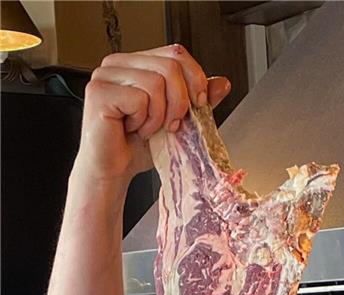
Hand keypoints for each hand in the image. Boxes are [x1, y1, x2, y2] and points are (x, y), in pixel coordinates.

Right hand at [73, 44, 231, 183]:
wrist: (116, 169)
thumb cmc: (140, 145)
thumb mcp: (179, 119)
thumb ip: (198, 99)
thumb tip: (222, 83)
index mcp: (137, 63)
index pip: (175, 52)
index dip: (194, 78)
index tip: (198, 104)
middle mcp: (118, 63)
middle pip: (170, 65)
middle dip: (180, 101)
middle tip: (171, 124)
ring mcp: (105, 75)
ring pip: (156, 82)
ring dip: (160, 115)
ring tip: (148, 128)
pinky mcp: (98, 92)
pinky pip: (139, 98)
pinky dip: (145, 121)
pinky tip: (134, 129)